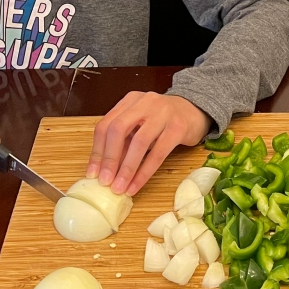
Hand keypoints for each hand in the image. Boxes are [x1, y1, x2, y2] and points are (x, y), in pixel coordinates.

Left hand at [85, 92, 210, 195]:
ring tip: (119, 187)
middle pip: (118, 129)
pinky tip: (137, 185)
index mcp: (130, 101)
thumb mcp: (140, 124)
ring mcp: (163, 113)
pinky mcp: (178, 127)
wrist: (195, 111)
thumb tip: (105, 169)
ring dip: (126, 168)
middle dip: (109, 158)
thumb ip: (124, 140)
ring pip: (138, 142)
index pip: (106, 125)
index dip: (97, 151)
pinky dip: (144, 172)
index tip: (92, 173)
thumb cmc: (163, 121)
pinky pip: (158, 153)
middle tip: (105, 181)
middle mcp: (145, 103)